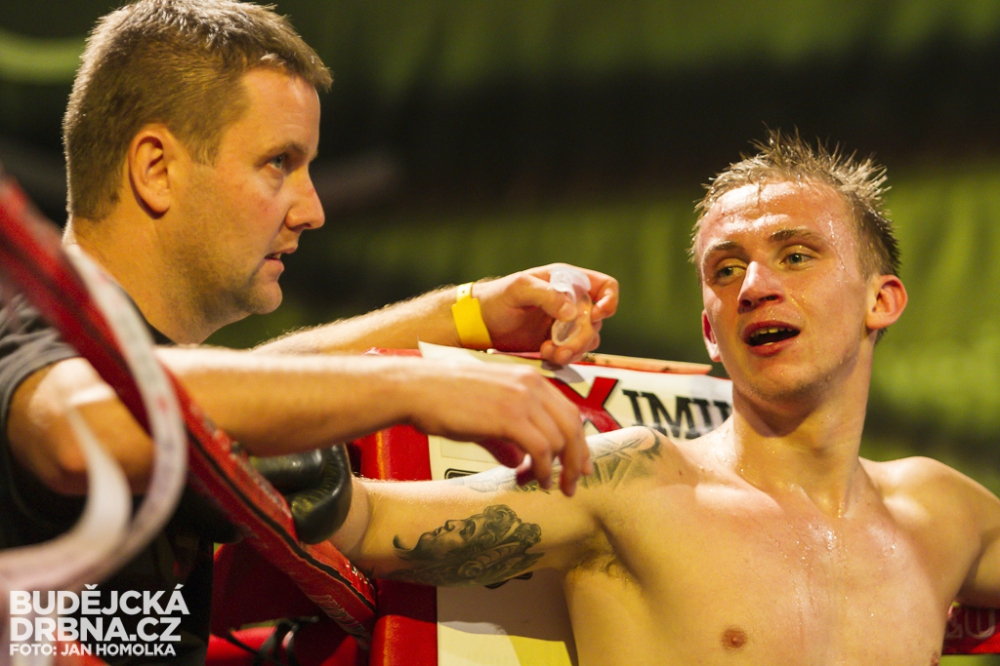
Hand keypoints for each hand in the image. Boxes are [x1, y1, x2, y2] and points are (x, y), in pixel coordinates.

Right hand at [402, 358, 591, 494]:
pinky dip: (543, 469)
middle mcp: (531, 385)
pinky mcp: (509, 416)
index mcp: (529, 379)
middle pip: (572, 425)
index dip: (578, 441)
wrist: (416, 389)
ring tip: (546, 485)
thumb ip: (506, 438)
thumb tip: (518, 461)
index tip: (579, 465)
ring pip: (560, 439)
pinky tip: (535, 481)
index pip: (568, 411)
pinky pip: (541, 448)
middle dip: (577, 458)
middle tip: (574, 483)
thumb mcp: (484, 415)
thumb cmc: (443, 398)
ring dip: (557, 468)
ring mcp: (522, 398)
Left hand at [472, 264, 618, 364]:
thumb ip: (547, 295)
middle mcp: (571, 301)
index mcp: (567, 281)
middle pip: (597, 321)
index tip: (597, 315)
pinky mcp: (557, 342)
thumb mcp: (519, 289)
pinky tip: (545, 353)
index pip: (605, 286)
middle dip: (582, 337)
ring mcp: (565, 323)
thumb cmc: (496, 298)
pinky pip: (574, 352)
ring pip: (589, 339)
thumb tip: (572, 312)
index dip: (609, 301)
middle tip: (562, 348)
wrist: (479, 324)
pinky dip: (564, 356)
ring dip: (574, 349)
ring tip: (550, 352)